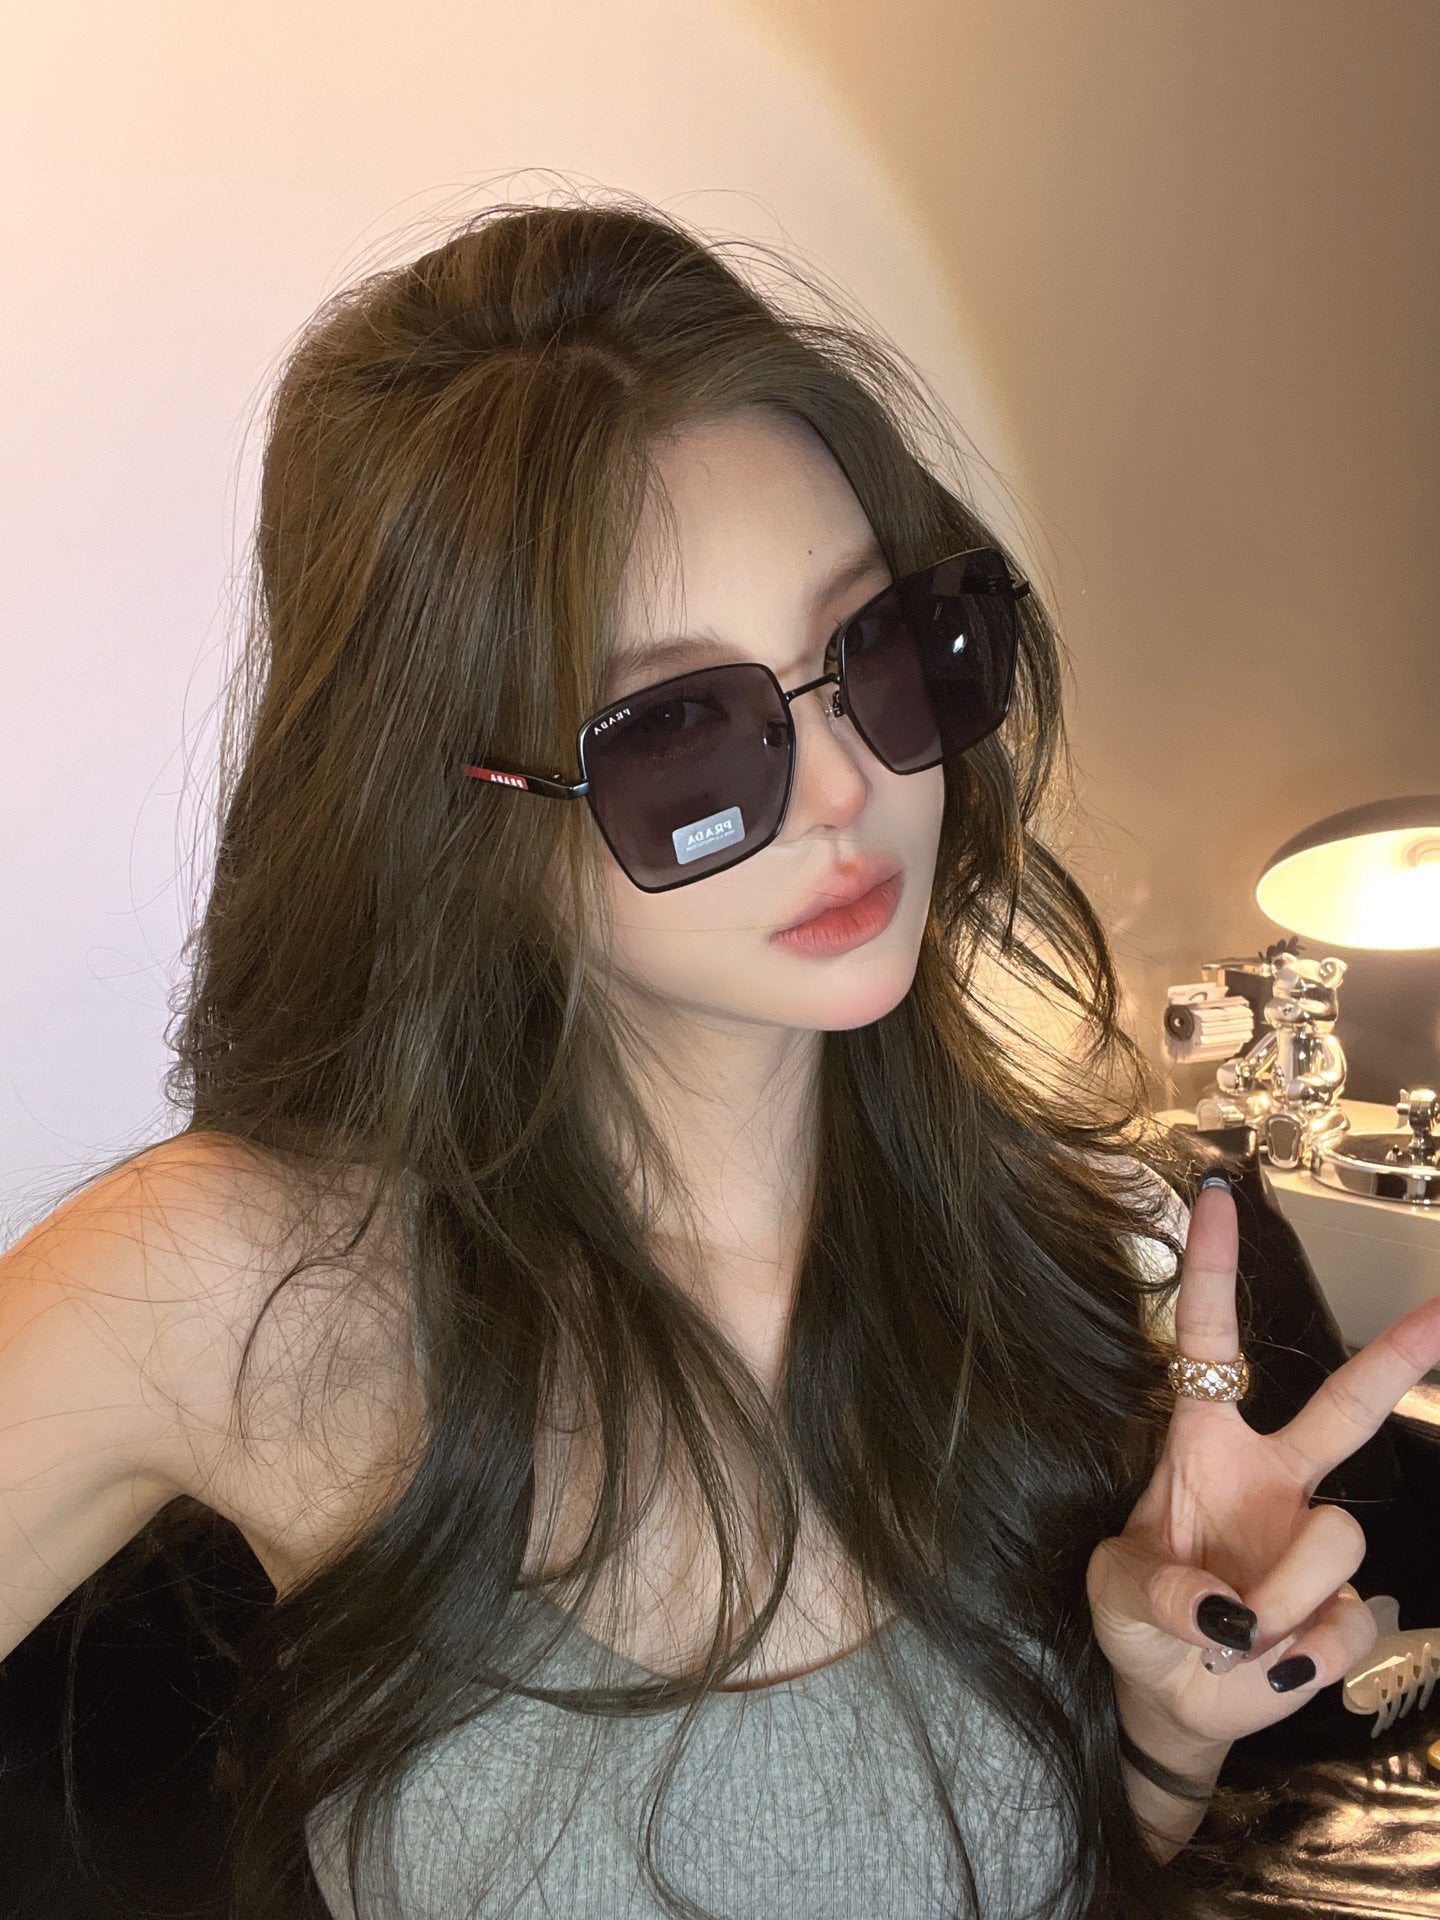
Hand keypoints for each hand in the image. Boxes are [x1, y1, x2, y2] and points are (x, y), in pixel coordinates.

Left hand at [1087, 1175, 1439, 1749]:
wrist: (1169, 1695)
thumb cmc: (1136, 1620)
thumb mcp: (1111, 1594)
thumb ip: (1155, 1591)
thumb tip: (1225, 1611)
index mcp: (1203, 1444)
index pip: (1208, 1339)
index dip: (1211, 1267)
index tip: (1215, 1192)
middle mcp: (1274, 1477)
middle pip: (1348, 1404)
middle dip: (1403, 1353)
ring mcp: (1315, 1538)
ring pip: (1337, 1539)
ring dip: (1277, 1597)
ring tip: (1232, 1629)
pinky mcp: (1347, 1608)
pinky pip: (1345, 1622)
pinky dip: (1296, 1654)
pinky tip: (1266, 1658)